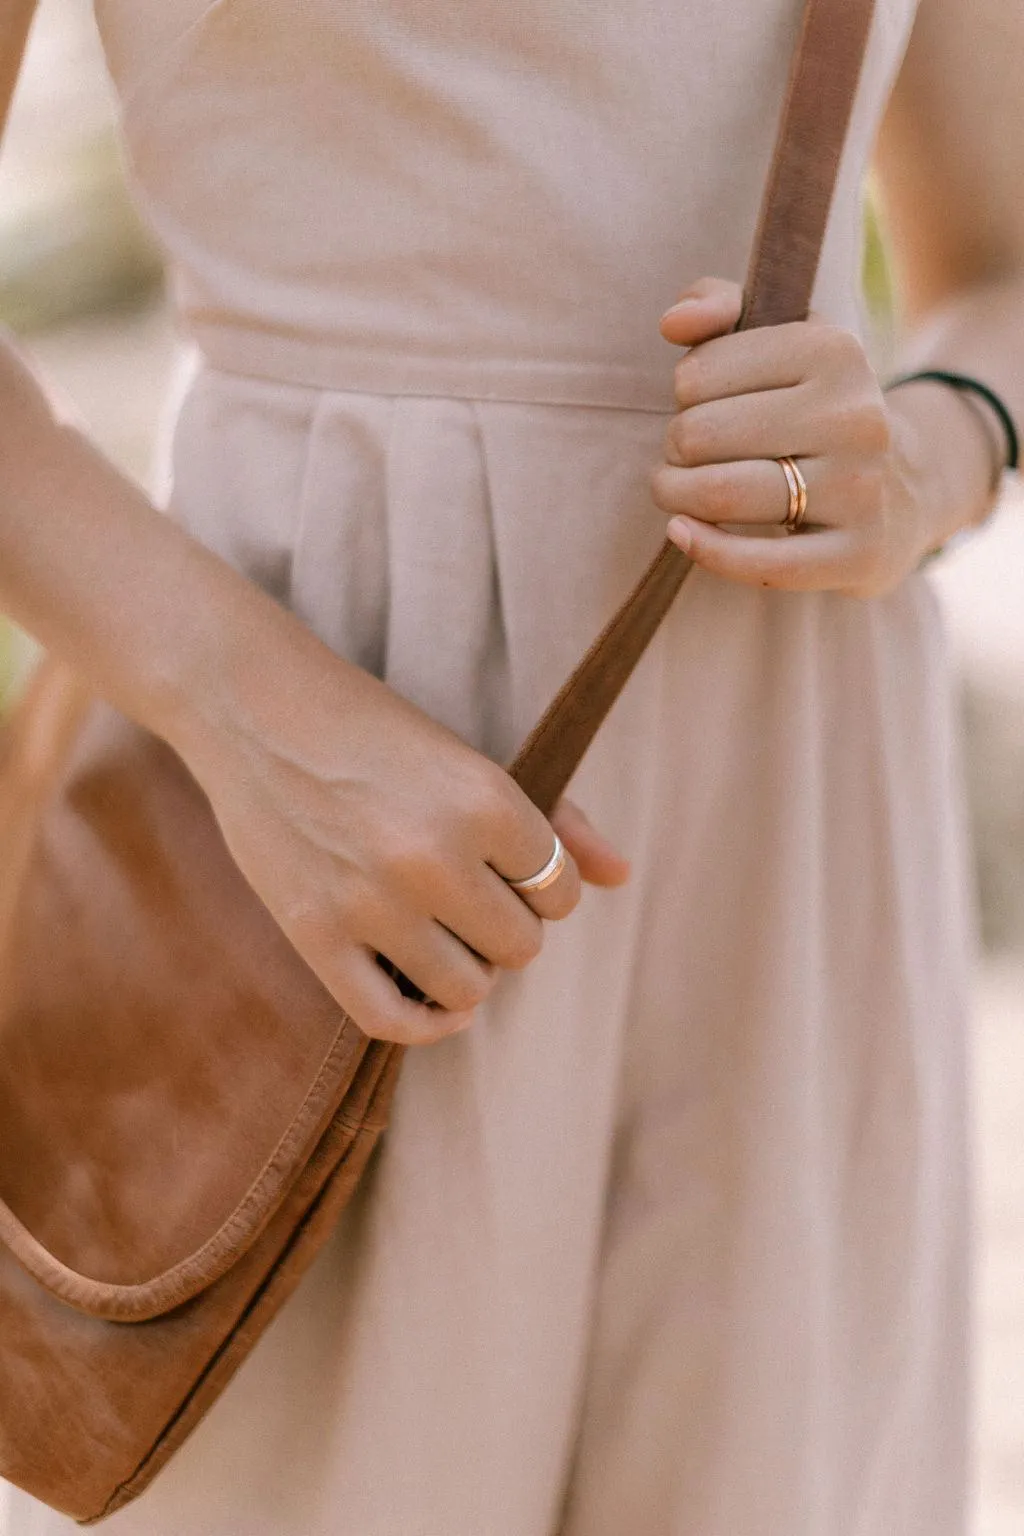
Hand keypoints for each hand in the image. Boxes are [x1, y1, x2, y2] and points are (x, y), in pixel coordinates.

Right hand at [180, 600, 626, 1045]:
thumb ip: (556, 819)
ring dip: (469, 971)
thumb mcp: (469, 759)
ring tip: (447, 937)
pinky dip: (427, 1024)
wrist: (254, 707)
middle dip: (507, 928)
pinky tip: (435, 1001)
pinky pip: (392, 1020)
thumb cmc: (372, 727)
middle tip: (473, 900)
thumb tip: (623, 876)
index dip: (543, 887)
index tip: (510, 872)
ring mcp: (372, 902)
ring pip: (468, 989)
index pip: (559, 891)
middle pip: (521, 946)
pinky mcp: (316, 935)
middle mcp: (434, 856)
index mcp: (485, 800)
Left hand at [650, 277, 994, 596]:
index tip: (701, 402)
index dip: (682, 392)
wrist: (902, 486)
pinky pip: (760, 563)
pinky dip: (705, 549)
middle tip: (684, 455)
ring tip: (676, 490)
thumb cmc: (813, 408)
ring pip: (722, 494)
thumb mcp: (782, 339)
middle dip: (673, 448)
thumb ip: (720, 306)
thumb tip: (673, 324)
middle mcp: (855, 417)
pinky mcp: (857, 554)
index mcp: (835, 351)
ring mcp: (861, 489)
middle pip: (701, 436)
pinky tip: (682, 533)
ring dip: (676, 495)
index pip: (698, 374)